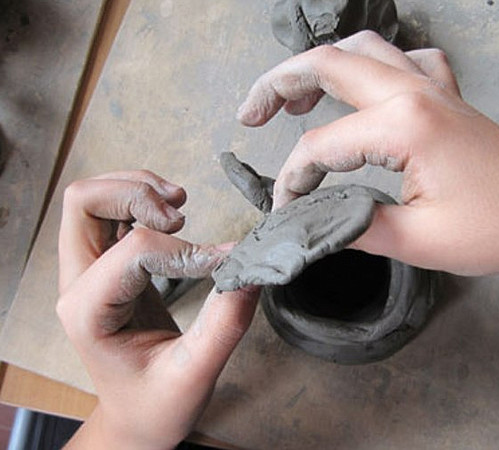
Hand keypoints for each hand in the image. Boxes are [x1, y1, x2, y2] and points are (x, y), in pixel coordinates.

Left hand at [57, 171, 259, 448]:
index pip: (133, 252)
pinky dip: (143, 199)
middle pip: (85, 203)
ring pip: (93, 198)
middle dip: (136, 194)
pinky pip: (111, 211)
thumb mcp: (194, 375)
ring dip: (138, 189)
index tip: (224, 266)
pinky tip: (174, 216)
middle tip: (181, 216)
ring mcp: (88, 271)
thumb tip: (250, 270)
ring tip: (180, 207)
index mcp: (90, 313)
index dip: (186, 251)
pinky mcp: (106, 265)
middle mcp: (78, 284)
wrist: (136, 415)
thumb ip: (224, 324)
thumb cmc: (158, 403)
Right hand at [237, 31, 498, 318]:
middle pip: (328, 64)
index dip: (293, 179)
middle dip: (277, 85)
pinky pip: (406, 60)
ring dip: (320, 65)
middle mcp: (415, 92)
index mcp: (404, 125)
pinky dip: (375, 66)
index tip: (286, 208)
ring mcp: (435, 88)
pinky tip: (367, 87)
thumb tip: (313, 223)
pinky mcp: (449, 98)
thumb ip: (353, 226)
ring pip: (363, 50)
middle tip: (249, 114)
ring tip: (293, 96)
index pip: (321, 146)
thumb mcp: (416, 241)